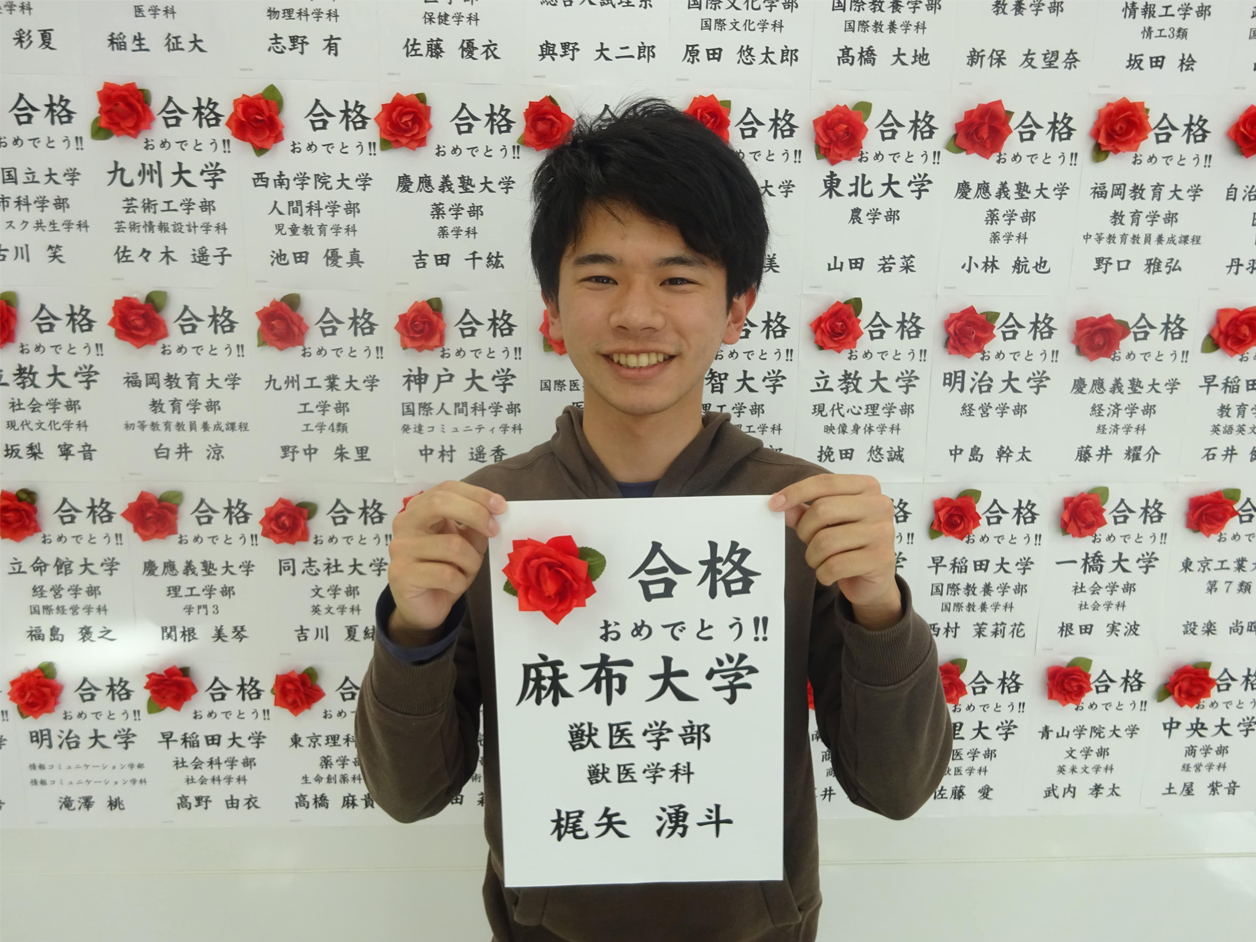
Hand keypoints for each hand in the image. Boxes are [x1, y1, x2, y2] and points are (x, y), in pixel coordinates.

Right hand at [388, 481, 507, 632]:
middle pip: (440, 503)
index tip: (501, 506)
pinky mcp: (400, 574)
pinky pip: (446, 574)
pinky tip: (454, 585)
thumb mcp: (467, 543)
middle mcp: (405, 523)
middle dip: (475, 514)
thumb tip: (495, 510)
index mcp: (419, 509)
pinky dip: (460, 581)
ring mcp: (400, 548)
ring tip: (467, 570)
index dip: (476, 494)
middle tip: (494, 530)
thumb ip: (476, 525)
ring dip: (471, 561)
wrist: (424, 608)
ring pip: (451, 545)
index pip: (447, 488)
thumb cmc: (446, 570)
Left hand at [768, 473, 900, 625]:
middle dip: (805, 530)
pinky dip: (823, 573)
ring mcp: (883, 532)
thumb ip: (803, 510)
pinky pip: (835, 565)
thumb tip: (778, 503)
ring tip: (819, 560)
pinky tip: (828, 573)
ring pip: (826, 541)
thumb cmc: (847, 543)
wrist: (873, 579)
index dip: (796, 492)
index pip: (825, 483)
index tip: (773, 505)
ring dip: (813, 556)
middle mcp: (880, 505)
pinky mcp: (881, 559)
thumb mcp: (825, 522)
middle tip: (806, 541)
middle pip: (822, 510)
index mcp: (867, 487)